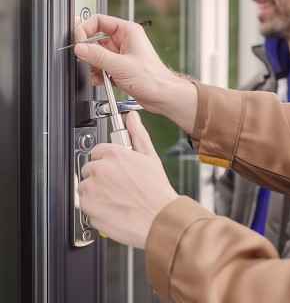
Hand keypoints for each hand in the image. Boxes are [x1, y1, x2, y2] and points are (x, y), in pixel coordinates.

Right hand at [74, 14, 196, 131]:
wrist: (162, 96)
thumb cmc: (153, 78)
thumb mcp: (120, 65)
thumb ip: (97, 56)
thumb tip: (79, 48)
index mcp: (128, 31)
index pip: (99, 20)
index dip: (85, 29)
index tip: (77, 42)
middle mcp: (125, 40)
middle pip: (95, 39)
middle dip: (89, 52)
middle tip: (87, 61)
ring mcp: (122, 54)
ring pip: (97, 55)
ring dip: (93, 66)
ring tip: (97, 74)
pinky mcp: (120, 68)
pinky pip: (101, 67)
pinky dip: (98, 74)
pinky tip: (101, 81)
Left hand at [78, 111, 178, 248]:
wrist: (158, 218)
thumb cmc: (156, 191)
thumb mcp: (150, 156)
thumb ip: (137, 133)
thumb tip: (132, 118)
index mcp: (114, 154)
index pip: (98, 151)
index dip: (108, 161)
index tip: (116, 169)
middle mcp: (100, 170)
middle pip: (90, 169)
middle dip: (101, 177)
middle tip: (118, 186)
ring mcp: (92, 190)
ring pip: (85, 188)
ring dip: (96, 193)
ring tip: (117, 198)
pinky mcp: (87, 209)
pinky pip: (85, 206)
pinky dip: (95, 209)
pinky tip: (113, 208)